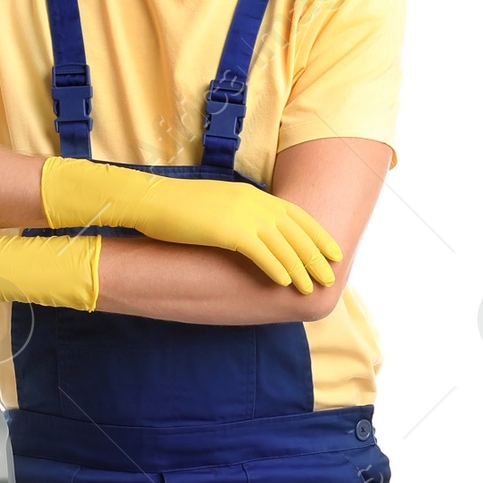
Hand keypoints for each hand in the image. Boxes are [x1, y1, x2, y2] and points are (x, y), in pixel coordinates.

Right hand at [41, 156, 341, 291]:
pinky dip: (276, 267)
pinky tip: (285, 282)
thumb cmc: (177, 209)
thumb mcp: (216, 207)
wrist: (150, 202)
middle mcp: (253, 202)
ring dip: (300, 267)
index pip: (295, 215)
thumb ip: (238, 216)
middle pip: (296, 230)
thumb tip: (250, 234)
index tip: (332, 250)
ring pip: (283, 244)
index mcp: (252, 196)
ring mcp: (242, 215)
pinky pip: (261, 252)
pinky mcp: (229, 230)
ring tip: (311, 286)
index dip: (316, 234)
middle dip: (316, 254)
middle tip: (331, 274)